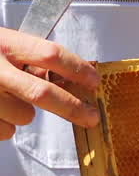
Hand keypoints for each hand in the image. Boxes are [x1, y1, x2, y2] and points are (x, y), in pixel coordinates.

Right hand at [0, 27, 99, 141]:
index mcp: (5, 43)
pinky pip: (6, 131)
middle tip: (91, 116)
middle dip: (73, 108)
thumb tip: (68, 77)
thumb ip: (29, 57)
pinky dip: (6, 125)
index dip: (78, 69)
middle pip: (43, 93)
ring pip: (25, 116)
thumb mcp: (3, 43)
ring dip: (25, 113)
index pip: (51, 54)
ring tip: (7, 98)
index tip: (94, 81)